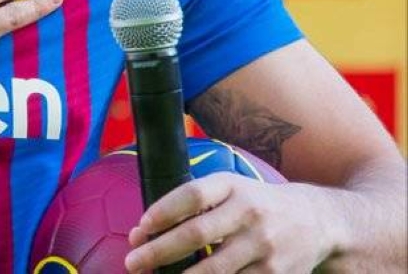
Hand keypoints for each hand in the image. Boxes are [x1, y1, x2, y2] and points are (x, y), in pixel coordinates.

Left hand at [124, 175, 331, 273]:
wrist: (318, 220)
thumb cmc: (259, 202)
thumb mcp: (233, 187)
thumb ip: (199, 200)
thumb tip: (150, 225)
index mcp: (233, 185)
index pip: (192, 195)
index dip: (163, 211)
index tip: (139, 227)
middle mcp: (248, 212)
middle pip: (198, 233)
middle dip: (160, 250)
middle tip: (133, 261)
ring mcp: (263, 246)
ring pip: (215, 270)